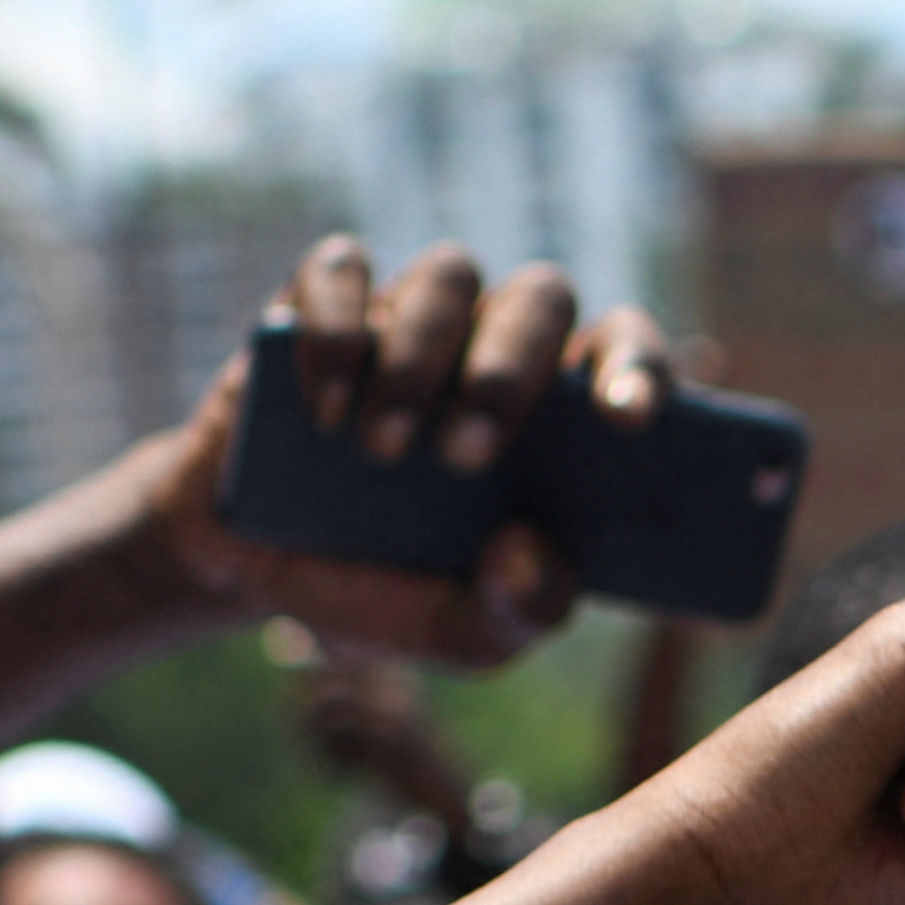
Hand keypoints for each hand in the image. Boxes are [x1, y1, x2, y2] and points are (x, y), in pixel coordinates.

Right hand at [145, 236, 676, 670]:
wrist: (265, 575)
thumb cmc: (395, 592)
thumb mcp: (466, 632)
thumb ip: (517, 611)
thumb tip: (528, 553)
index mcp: (566, 413)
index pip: (628, 350)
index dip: (638, 370)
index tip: (626, 421)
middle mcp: (499, 344)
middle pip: (539, 300)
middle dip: (508, 374)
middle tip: (466, 457)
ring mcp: (414, 315)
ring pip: (448, 276)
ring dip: (419, 361)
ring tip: (382, 453)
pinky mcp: (320, 306)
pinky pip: (338, 273)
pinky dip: (334, 333)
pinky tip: (326, 408)